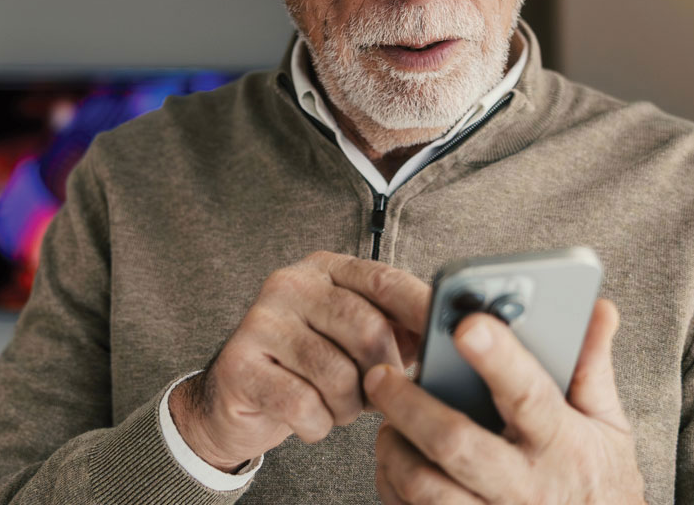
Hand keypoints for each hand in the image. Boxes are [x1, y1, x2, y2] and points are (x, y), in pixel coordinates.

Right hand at [170, 251, 427, 471]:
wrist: (236, 400)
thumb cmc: (308, 369)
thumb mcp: (355, 341)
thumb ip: (398, 329)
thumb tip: (450, 334)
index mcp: (325, 269)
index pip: (383, 279)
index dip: (421, 307)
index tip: (457, 332)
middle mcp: (290, 284)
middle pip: (366, 328)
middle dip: (383, 375)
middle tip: (380, 395)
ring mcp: (261, 322)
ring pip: (337, 373)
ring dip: (348, 406)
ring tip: (338, 406)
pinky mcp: (240, 364)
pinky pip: (302, 404)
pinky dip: (317, 424)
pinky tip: (310, 419)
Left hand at [367, 299, 646, 503]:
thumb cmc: (600, 488)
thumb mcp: (608, 429)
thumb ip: (590, 369)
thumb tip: (598, 310)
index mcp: (564, 446)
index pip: (527, 395)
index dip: (497, 360)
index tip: (467, 326)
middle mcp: (527, 487)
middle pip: (455, 443)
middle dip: (409, 405)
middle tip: (380, 375)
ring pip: (424, 487)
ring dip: (395, 449)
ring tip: (388, 422)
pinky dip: (393, 485)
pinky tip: (397, 462)